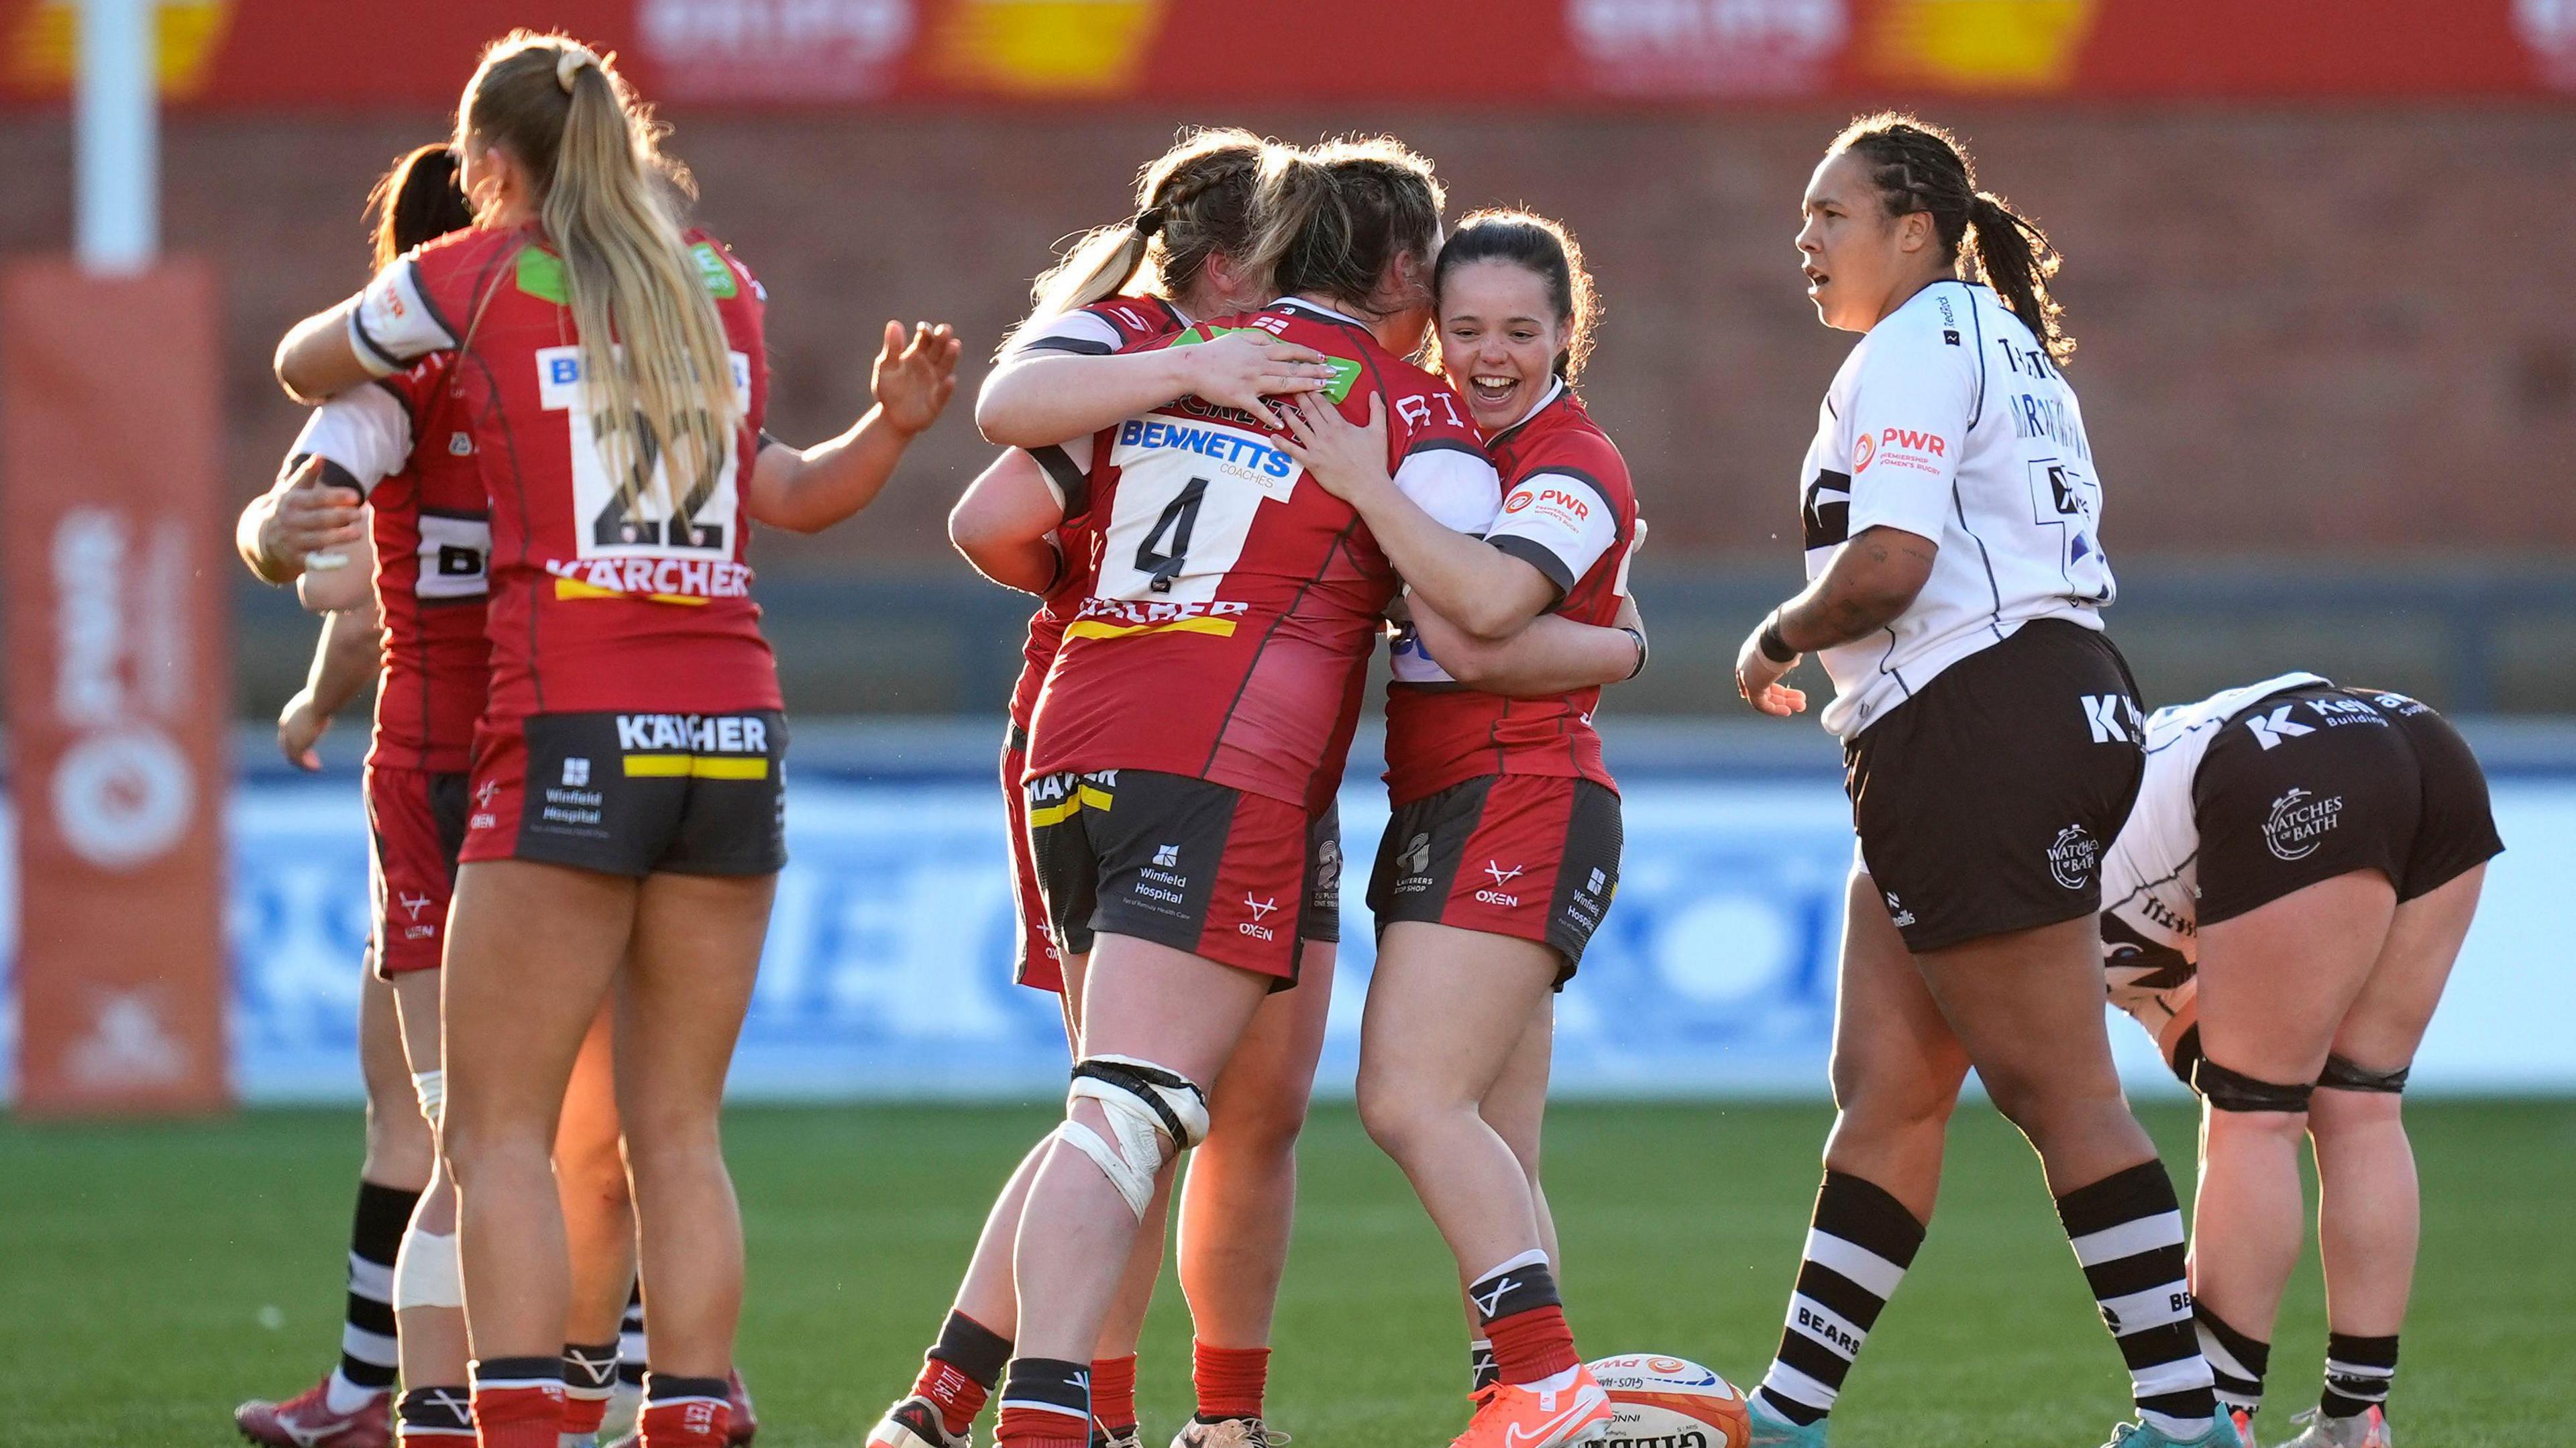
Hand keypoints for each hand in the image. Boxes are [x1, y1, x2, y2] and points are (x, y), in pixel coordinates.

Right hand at [260, 456, 364, 568]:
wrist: (259, 538)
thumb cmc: (286, 509)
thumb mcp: (293, 490)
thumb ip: (307, 474)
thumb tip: (321, 456)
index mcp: (291, 501)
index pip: (316, 498)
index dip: (336, 497)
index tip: (356, 497)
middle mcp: (290, 521)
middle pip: (319, 519)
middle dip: (340, 517)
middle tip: (359, 514)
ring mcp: (292, 541)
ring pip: (318, 539)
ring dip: (339, 537)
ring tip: (358, 532)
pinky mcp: (296, 559)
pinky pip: (313, 562)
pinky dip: (328, 563)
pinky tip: (345, 559)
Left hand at [277, 686, 332, 770]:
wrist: (320, 700)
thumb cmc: (325, 695)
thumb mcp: (321, 699)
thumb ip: (323, 703)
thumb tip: (334, 698)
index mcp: (289, 714)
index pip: (288, 732)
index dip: (298, 740)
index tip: (309, 746)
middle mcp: (285, 725)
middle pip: (287, 745)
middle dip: (300, 754)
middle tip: (312, 760)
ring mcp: (289, 736)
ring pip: (292, 756)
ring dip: (304, 762)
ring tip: (316, 767)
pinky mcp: (296, 744)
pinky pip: (299, 761)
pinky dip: (307, 766)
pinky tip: (317, 768)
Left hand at [872, 320, 962, 435]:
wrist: (891, 418)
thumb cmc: (889, 390)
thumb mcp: (885, 368)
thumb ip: (892, 348)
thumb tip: (894, 323)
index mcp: (917, 355)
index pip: (925, 339)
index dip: (926, 332)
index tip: (923, 328)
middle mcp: (930, 366)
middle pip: (938, 350)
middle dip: (942, 340)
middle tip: (945, 329)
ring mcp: (936, 383)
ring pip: (945, 367)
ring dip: (951, 357)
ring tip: (955, 345)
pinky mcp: (937, 401)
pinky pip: (943, 393)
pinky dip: (947, 387)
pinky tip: (950, 380)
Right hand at [1178, 329, 1338, 416]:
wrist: (1192, 366)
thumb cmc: (1214, 353)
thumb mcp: (1239, 338)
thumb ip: (1259, 339)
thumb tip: (1275, 341)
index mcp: (1259, 351)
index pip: (1290, 351)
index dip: (1308, 354)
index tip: (1324, 358)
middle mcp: (1259, 364)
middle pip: (1293, 368)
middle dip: (1316, 371)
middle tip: (1334, 375)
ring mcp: (1250, 381)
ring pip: (1282, 384)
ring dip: (1304, 387)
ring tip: (1321, 390)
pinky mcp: (1239, 397)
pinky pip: (1258, 408)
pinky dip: (1270, 416)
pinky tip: (1282, 424)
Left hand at [1272, 393, 1392, 503]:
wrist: (1368, 486)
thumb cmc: (1374, 460)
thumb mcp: (1379, 431)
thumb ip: (1377, 410)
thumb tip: (1374, 393)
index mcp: (1340, 425)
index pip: (1322, 404)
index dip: (1313, 392)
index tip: (1306, 383)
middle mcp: (1326, 434)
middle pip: (1308, 411)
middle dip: (1299, 398)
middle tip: (1289, 388)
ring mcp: (1317, 448)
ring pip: (1298, 427)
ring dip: (1288, 416)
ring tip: (1281, 407)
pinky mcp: (1311, 463)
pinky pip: (1293, 451)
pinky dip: (1281, 444)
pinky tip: (1273, 437)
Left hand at [1735, 620, 1807, 716]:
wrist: (1781, 634)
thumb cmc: (1786, 634)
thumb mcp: (1786, 644)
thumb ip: (1785, 655)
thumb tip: (1794, 662)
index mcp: (1752, 652)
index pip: (1758, 673)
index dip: (1771, 685)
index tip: (1785, 693)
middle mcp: (1747, 664)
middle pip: (1765, 686)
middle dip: (1784, 696)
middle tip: (1801, 700)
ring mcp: (1748, 676)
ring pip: (1765, 696)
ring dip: (1783, 703)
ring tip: (1801, 706)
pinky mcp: (1752, 686)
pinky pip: (1761, 704)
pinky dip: (1775, 709)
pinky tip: (1788, 711)